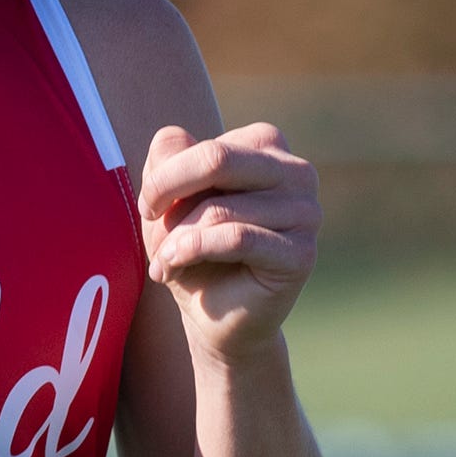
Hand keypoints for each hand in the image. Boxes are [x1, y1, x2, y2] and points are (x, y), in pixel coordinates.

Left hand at [137, 122, 320, 362]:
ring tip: (163, 261)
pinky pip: (236, 239)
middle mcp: (296, 172)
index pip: (202, 145)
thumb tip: (174, 139)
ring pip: (220, 208)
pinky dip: (192, 252)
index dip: (163, 177)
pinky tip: (171, 268)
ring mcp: (306, 212)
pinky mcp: (302, 254)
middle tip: (148, 222)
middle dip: (167, 191)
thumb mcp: (168, 199)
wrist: (215, 317)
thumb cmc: (193, 250)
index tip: (149, 208)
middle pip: (216, 158)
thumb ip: (167, 159)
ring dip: (175, 238)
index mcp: (266, 147)